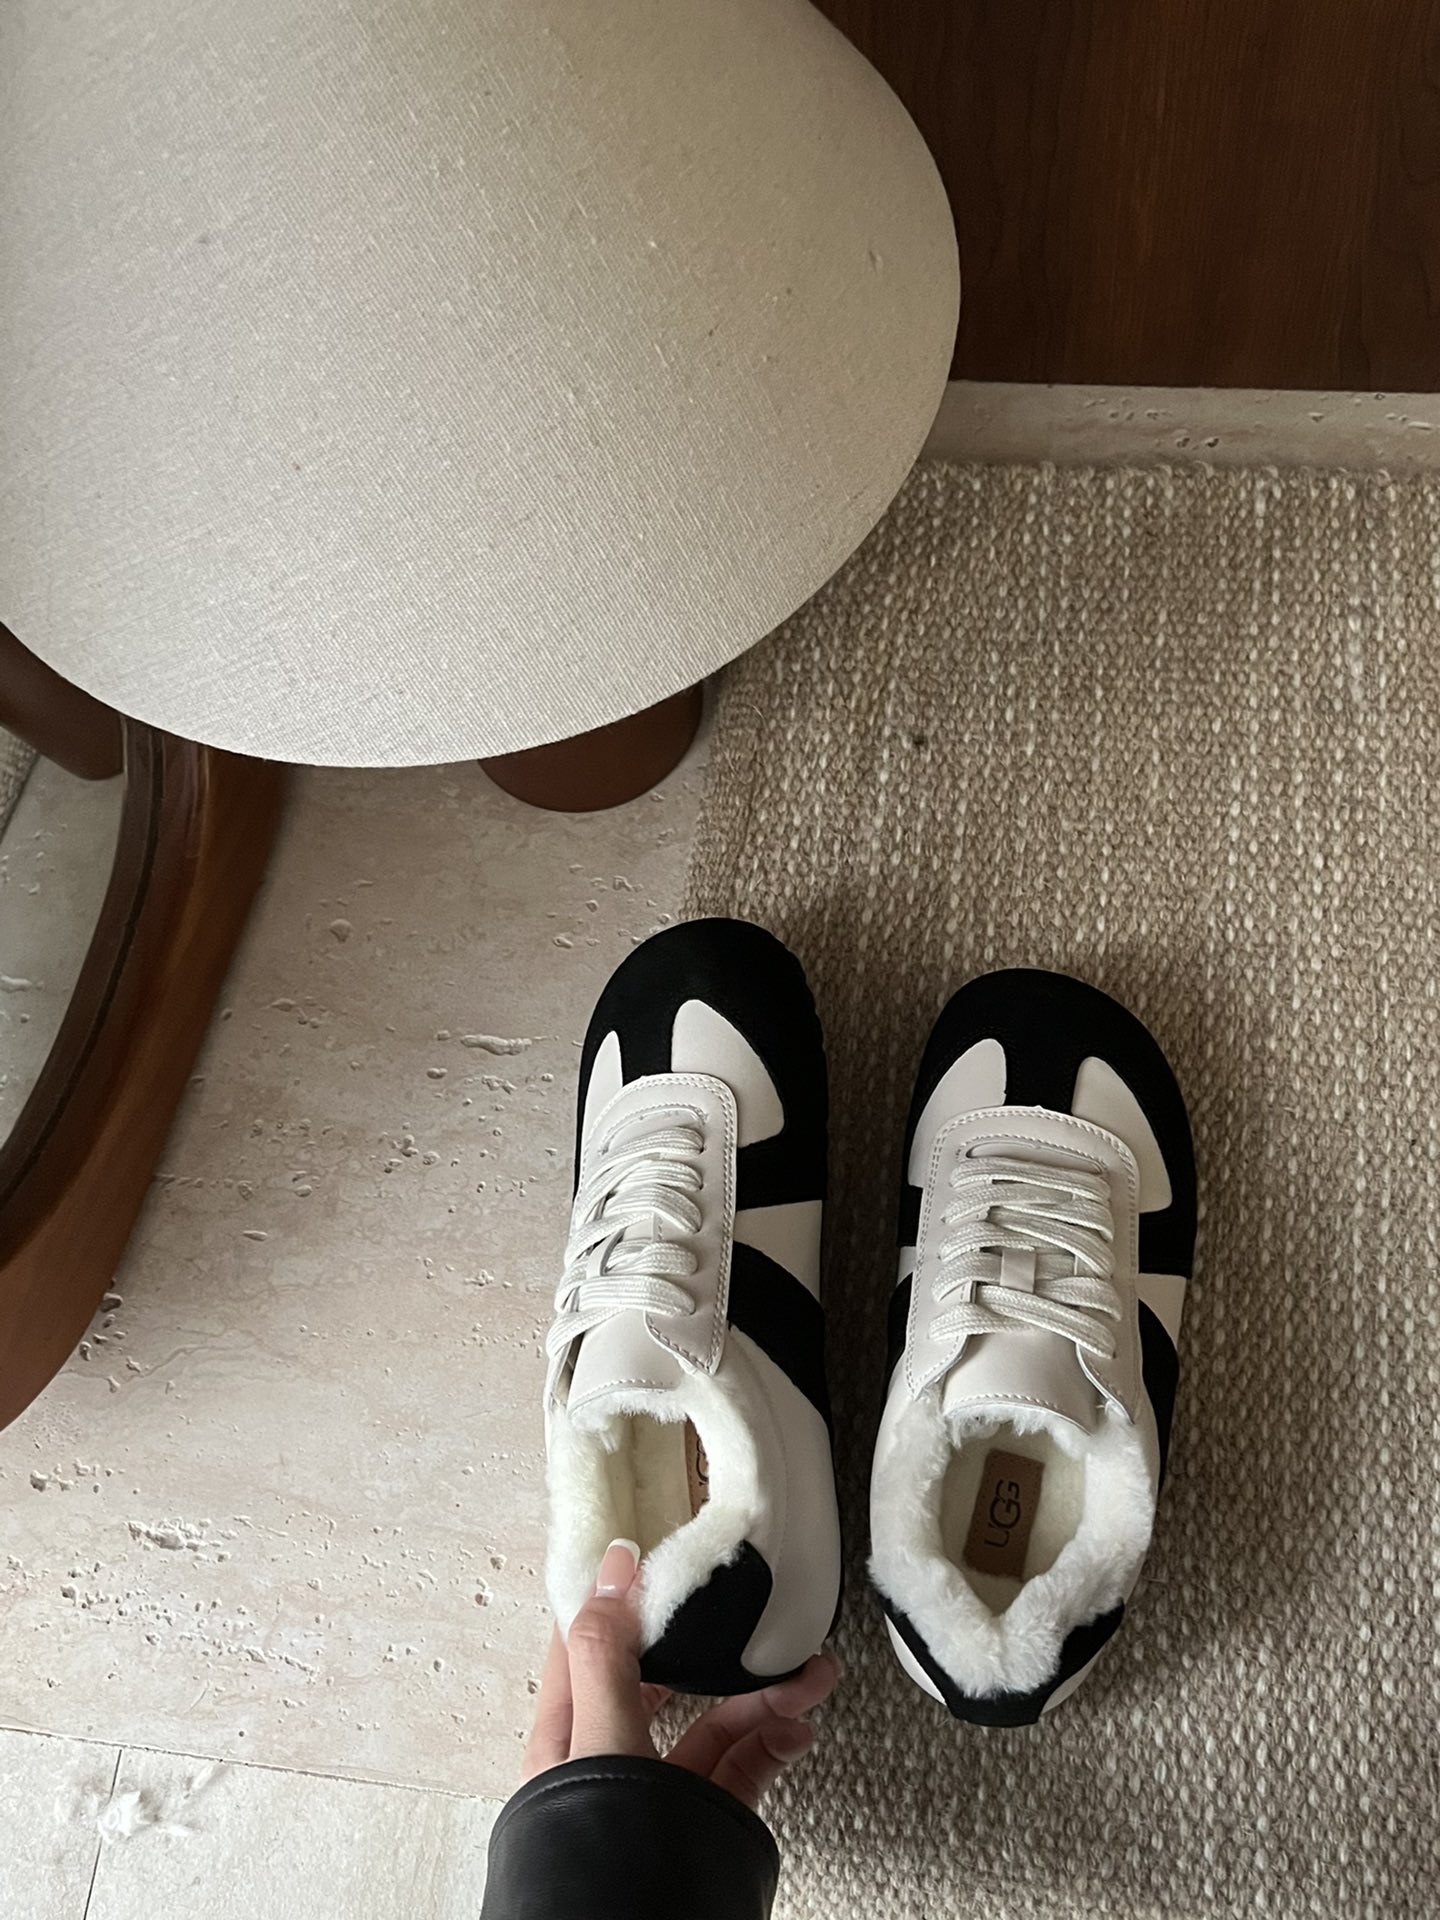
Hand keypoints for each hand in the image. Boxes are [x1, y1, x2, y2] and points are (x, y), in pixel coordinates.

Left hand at [522, 1538, 839, 1811]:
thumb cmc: (597, 1852)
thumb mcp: (598, 1739)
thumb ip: (609, 1654)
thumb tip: (612, 1565)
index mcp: (566, 1734)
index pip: (590, 1643)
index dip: (623, 1594)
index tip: (664, 1555)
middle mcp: (611, 1759)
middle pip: (665, 1680)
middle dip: (715, 1646)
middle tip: (758, 1618)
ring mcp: (659, 1793)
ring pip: (713, 1723)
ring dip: (762, 1695)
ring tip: (811, 1679)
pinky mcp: (700, 1822)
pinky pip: (740, 1768)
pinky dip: (773, 1743)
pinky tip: (798, 1728)